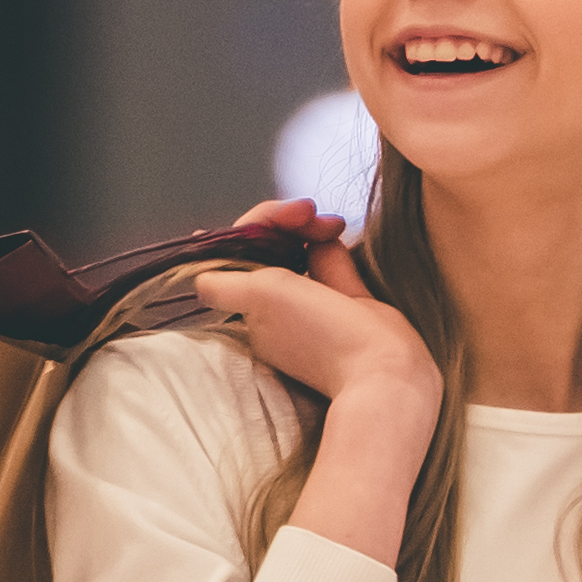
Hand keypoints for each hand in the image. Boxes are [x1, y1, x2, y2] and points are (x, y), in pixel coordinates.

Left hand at [203, 232, 434, 421]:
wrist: (382, 368)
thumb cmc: (320, 334)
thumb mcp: (259, 298)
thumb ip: (223, 283)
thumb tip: (199, 274)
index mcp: (253, 306)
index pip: (241, 248)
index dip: (259, 223)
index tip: (286, 215)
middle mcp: (277, 303)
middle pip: (269, 243)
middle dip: (288, 220)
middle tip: (313, 213)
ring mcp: (311, 300)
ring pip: (299, 244)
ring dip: (312, 226)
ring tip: (336, 224)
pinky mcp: (343, 298)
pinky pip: (326, 256)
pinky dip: (329, 239)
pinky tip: (339, 229)